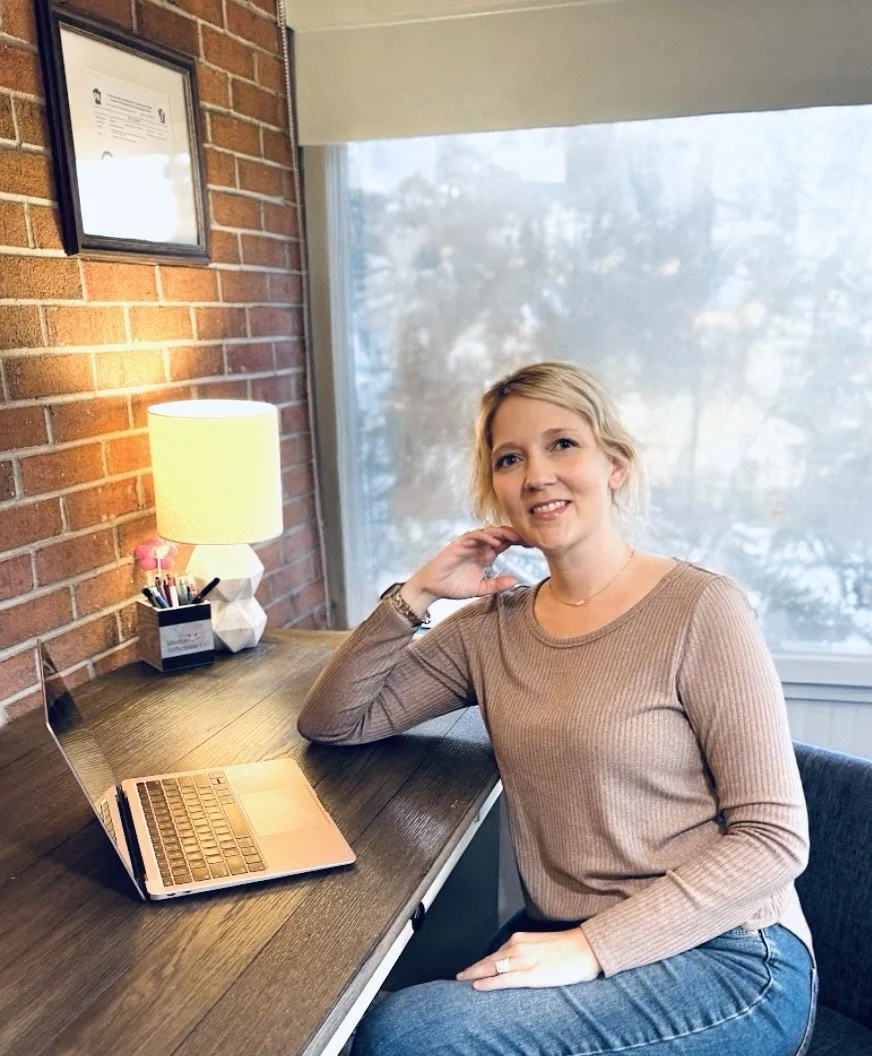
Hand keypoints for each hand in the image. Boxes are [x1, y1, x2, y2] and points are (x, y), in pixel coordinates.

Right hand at [403, 526, 526, 611]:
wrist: (432, 587)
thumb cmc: (454, 586)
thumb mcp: (480, 588)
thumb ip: (496, 585)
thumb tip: (515, 581)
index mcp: (486, 555)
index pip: (506, 543)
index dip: (519, 541)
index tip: (534, 544)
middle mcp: (480, 546)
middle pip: (501, 534)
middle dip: (515, 534)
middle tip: (530, 537)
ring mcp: (469, 543)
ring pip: (489, 532)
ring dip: (502, 533)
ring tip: (516, 538)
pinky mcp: (459, 544)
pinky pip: (474, 535)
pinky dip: (485, 537)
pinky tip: (495, 542)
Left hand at [456, 928, 601, 990]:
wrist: (586, 948)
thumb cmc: (568, 947)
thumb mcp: (541, 945)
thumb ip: (526, 951)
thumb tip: (515, 961)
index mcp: (520, 938)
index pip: (495, 953)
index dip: (481, 962)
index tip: (471, 967)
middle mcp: (517, 946)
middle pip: (488, 960)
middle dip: (473, 968)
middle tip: (459, 976)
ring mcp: (522, 960)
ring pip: (491, 968)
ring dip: (475, 974)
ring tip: (463, 980)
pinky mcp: (529, 974)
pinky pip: (503, 979)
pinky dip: (488, 982)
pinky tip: (477, 985)